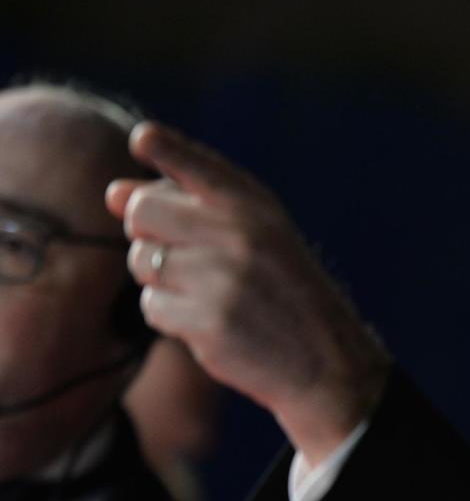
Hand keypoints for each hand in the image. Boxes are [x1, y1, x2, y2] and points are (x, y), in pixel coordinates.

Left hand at [105, 122, 389, 465]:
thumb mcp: (256, 235)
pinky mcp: (208, 323)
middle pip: (141, 212)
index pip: (189, 161)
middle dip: (148, 235)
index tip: (143, 141)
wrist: (326, 359)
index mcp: (255, 207)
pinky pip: (151, 307)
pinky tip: (208, 322)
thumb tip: (113, 192)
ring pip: (141, 262)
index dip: (159, 146)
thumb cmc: (283, 290)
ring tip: (207, 294)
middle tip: (184, 256)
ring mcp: (222, 280)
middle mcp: (239, 235)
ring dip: (161, 281)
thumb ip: (189, 207)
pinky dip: (170, 317)